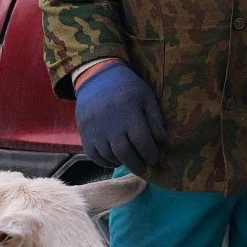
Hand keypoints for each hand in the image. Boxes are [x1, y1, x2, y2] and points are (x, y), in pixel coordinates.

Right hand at [74, 61, 165, 175]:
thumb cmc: (127, 87)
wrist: (97, 78)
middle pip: (124, 152)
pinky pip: (94, 155)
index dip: (150, 153)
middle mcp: (110, 123)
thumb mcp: (147, 96)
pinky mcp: (84, 134)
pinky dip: (105, 162)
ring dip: (122, 163)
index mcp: (129, 112)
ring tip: (131, 163)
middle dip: (137, 164)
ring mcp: (95, 130)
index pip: (141, 141)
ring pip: (109, 156)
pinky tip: (115, 160)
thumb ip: (155, 118)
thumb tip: (162, 140)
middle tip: (144, 168)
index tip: (154, 159)